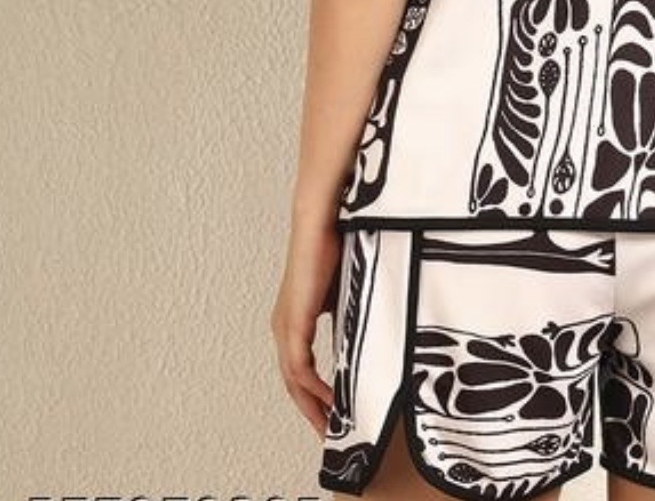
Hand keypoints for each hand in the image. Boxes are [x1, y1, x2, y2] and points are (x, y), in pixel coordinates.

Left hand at [271, 214, 342, 438]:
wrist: (323, 218)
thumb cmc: (337, 244)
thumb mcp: (348, 291)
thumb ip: (351, 316)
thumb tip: (368, 337)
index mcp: (296, 318)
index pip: (303, 368)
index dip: (316, 394)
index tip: (336, 414)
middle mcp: (285, 325)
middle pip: (293, 383)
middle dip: (312, 411)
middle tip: (330, 435)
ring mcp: (286, 325)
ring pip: (294, 380)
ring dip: (312, 406)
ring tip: (332, 426)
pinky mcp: (293, 321)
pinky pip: (299, 367)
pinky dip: (313, 388)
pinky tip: (330, 401)